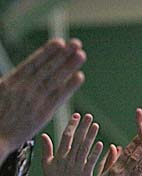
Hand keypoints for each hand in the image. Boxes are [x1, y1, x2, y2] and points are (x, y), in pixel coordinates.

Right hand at [0, 38, 85, 160]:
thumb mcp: (0, 94)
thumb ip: (11, 83)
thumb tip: (21, 73)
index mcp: (11, 82)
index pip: (32, 63)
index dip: (47, 52)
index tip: (59, 42)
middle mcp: (23, 88)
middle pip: (47, 68)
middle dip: (62, 55)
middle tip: (76, 43)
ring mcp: (34, 100)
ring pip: (54, 79)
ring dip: (69, 66)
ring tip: (81, 54)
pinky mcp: (42, 114)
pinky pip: (58, 97)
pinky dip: (70, 87)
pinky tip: (80, 77)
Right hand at [41, 113, 103, 175]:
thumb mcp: (46, 165)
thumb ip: (47, 150)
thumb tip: (44, 135)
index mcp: (59, 156)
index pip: (66, 136)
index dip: (72, 125)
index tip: (77, 116)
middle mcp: (68, 159)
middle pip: (77, 140)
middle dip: (83, 126)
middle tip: (89, 116)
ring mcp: (77, 166)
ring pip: (85, 148)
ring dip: (91, 136)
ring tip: (96, 125)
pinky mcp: (86, 174)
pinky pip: (91, 161)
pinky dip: (95, 152)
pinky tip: (100, 143)